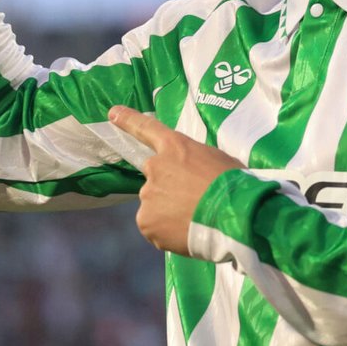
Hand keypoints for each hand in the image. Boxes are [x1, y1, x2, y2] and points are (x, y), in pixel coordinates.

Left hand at [108, 106, 244, 255]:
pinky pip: (154, 227)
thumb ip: (197, 162)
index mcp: (175, 146)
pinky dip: (167, 232)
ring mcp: (148, 194)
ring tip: (195, 220)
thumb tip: (195, 176)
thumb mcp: (218, 160)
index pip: (146, 129)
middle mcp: (155, 166)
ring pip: (155, 205)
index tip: (112, 113)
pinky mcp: (146, 220)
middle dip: (170, 189)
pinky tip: (186, 232)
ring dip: (170, 212)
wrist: (232, 214)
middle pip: (156, 178)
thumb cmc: (234, 184)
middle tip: (193, 202)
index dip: (128, 120)